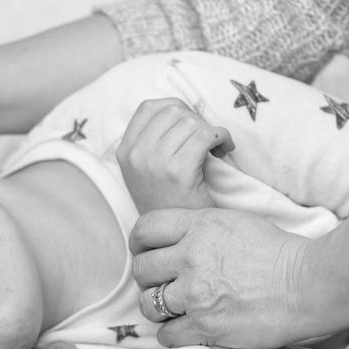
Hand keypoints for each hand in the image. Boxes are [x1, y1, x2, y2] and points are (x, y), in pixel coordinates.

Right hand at [116, 98, 234, 213]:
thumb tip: (184, 110)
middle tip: (207, 139)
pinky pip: (205, 135)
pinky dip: (221, 137)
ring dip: (211, 130)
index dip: (176, 108)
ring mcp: (154, 163)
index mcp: (125, 151)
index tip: (190, 124)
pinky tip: (223, 151)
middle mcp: (135, 155)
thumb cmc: (168, 203)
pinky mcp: (178, 172)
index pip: (149, 107)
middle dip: (196, 120)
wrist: (174, 240)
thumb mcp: (146, 170)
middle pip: (173, 111)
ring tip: (215, 148)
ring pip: (191, 122)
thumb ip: (154, 140)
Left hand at [130, 209, 348, 348]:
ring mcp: (196, 293)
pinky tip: (184, 331)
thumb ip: (204, 229)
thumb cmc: (284, 252)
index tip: (144, 252)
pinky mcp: (206, 325)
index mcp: (199, 226)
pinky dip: (172, 335)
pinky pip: (167, 334)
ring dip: (157, 309)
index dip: (139, 243)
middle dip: (146, 279)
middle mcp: (191, 257)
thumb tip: (182, 238)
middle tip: (160, 285)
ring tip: (172, 310)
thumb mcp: (238, 223)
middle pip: (141, 269)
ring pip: (149, 304)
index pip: (145, 229)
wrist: (310, 283)